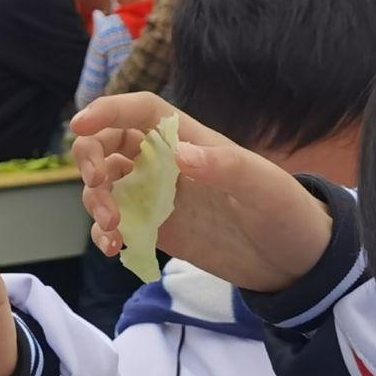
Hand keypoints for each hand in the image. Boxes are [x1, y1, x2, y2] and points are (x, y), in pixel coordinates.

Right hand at [67, 94, 335, 293]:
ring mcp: (158, 198)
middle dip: (91, 158)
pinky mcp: (156, 230)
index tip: (79, 125)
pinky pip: (116, 223)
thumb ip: (225, 167)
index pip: (140, 112)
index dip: (107, 111)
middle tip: (99, 185)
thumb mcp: (263, 187)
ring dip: (95, 200)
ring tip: (113, 227)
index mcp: (190, 140)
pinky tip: (112, 248)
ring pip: (106, 184)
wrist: (296, 263)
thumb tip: (180, 155)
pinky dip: (103, 232)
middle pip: (110, 143)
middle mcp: (167, 163)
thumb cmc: (285, 213)